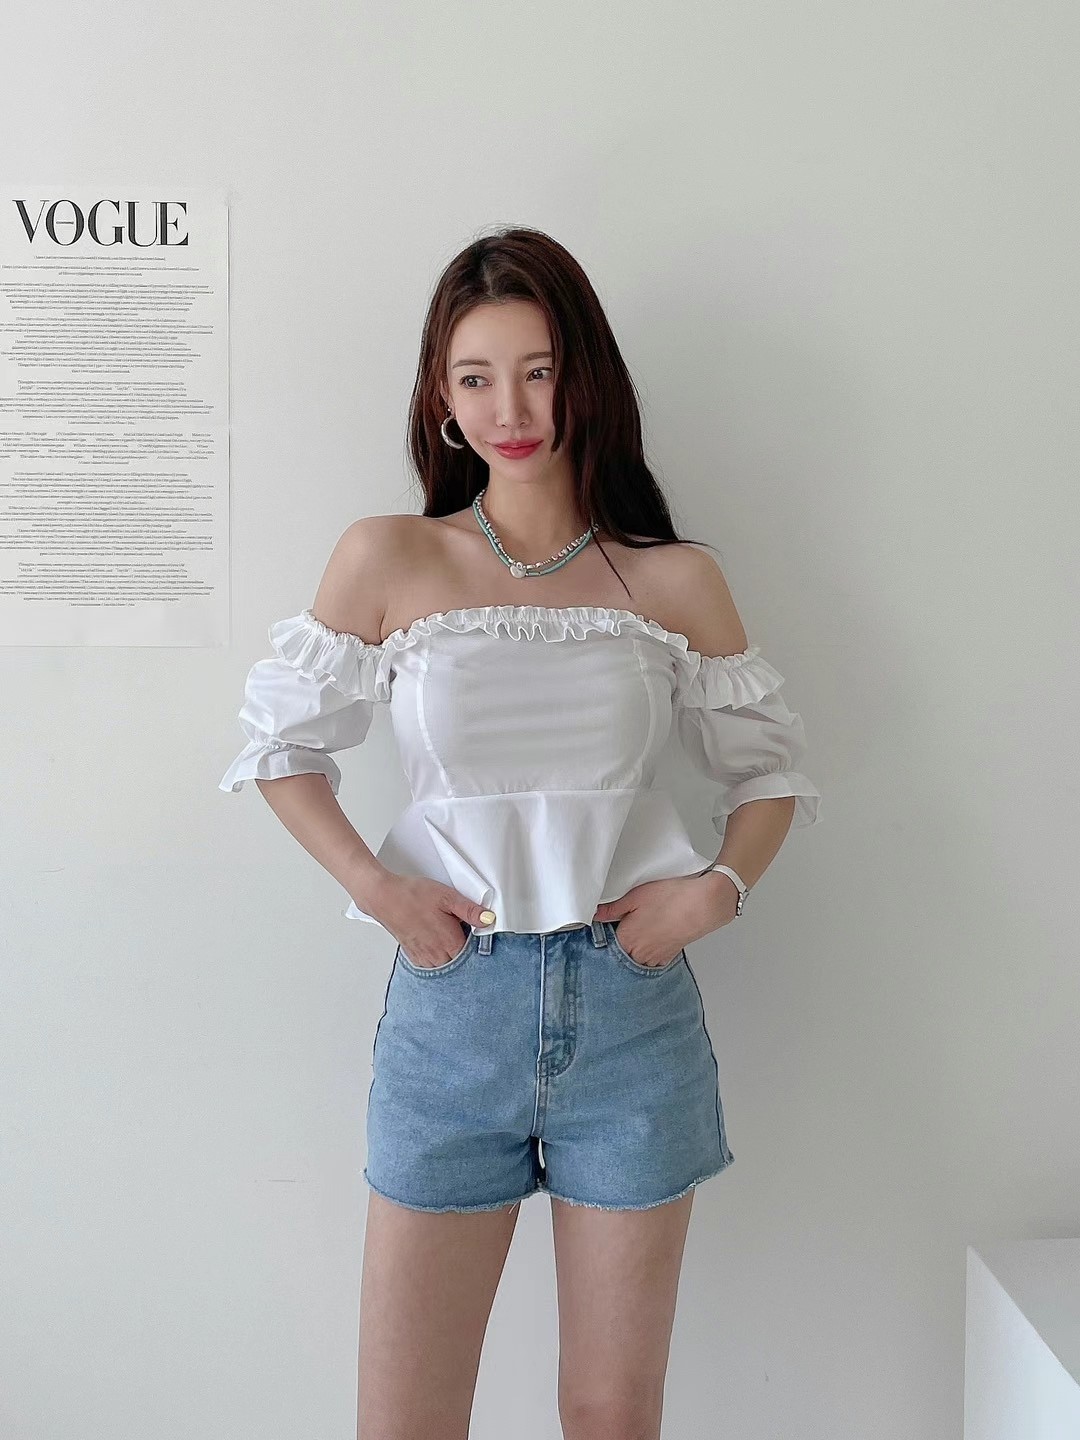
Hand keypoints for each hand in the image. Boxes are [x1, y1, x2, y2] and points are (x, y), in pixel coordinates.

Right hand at [354, 873, 495, 969]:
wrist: (384, 897)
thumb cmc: (413, 895)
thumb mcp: (448, 897)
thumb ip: (470, 911)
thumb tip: (489, 919)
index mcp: (450, 942)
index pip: (474, 954)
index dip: (478, 944)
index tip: (477, 933)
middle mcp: (438, 955)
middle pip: (461, 962)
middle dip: (465, 950)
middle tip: (462, 932)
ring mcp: (424, 957)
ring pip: (446, 965)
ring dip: (451, 956)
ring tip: (448, 937)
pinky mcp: (413, 955)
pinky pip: (431, 965)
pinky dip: (437, 958)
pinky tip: (436, 943)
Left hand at [592, 873, 739, 967]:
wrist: (703, 904)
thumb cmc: (672, 897)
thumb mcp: (635, 896)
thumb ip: (612, 909)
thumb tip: (596, 915)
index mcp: (626, 940)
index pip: (604, 944)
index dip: (604, 933)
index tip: (605, 925)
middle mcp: (639, 955)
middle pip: (620, 954)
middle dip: (618, 943)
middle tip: (623, 926)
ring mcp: (655, 958)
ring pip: (636, 959)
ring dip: (634, 950)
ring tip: (640, 930)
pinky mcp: (669, 956)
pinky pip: (652, 961)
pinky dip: (649, 953)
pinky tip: (652, 937)